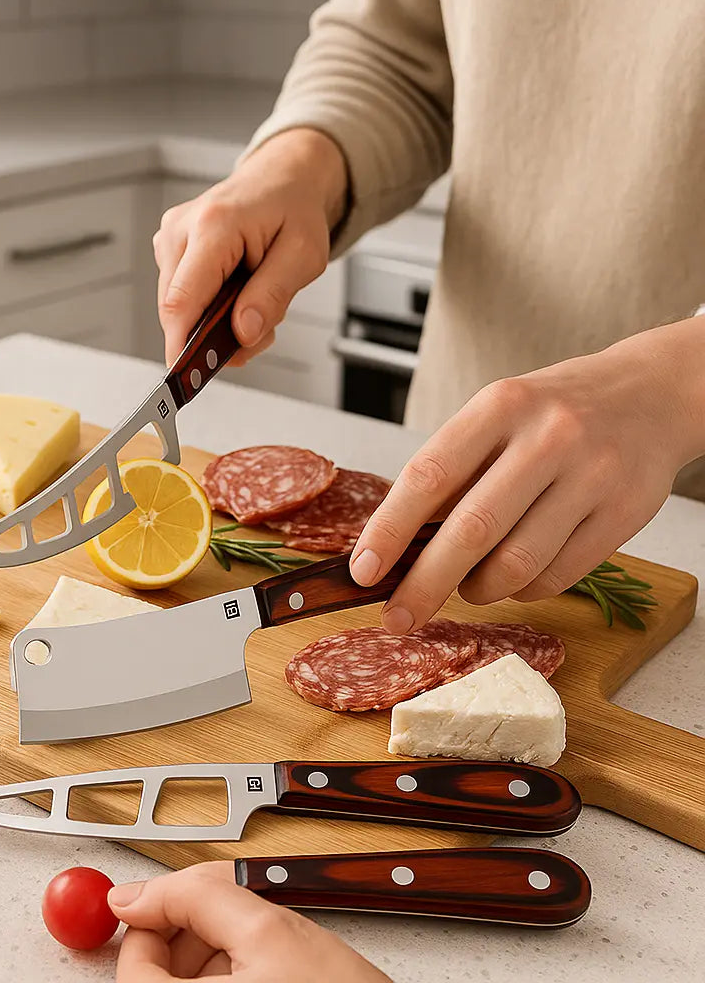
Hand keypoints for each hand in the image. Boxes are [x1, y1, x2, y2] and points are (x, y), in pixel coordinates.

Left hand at [110, 862, 390, 981]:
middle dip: (192, 937)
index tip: (188, 898)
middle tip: (237, 922)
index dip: (163, 913)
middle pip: (155, 976)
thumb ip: (196, 896)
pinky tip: (268, 979)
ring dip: (214, 962)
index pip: (133, 958)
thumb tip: (135, 893)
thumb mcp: (270, 930)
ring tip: (265, 956)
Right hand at [154, 128, 346, 366]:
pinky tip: (235, 294)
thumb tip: (242, 333)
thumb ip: (273, 295)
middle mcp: (181, 230)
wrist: (281, 180)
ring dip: (214, 322)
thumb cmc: (293, 210)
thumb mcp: (304, 254)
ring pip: (178, 307)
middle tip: (257, 332)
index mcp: (214, 226)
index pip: (183, 300)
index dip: (181, 345)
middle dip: (213, 336)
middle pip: (176, 310)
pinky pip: (181, 296)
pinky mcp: (169, 249)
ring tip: (253, 304)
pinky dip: (208, 308)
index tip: (185, 378)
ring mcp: (170, 239)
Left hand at [351, 317, 704, 631]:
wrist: (650, 395)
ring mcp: (591, 475)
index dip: (389, 530)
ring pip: (516, 564)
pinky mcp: (625, 513)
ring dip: (478, 590)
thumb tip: (394, 547)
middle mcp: (548, 437)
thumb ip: (451, 472)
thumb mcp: (494, 417)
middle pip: (471, 531)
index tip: (363, 571)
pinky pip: (557, 577)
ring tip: (468, 585)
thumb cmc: (553, 413)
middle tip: (397, 617)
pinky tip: (516, 576)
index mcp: (499, 407)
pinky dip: (523, 590)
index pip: (429, 476)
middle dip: (424, 585)